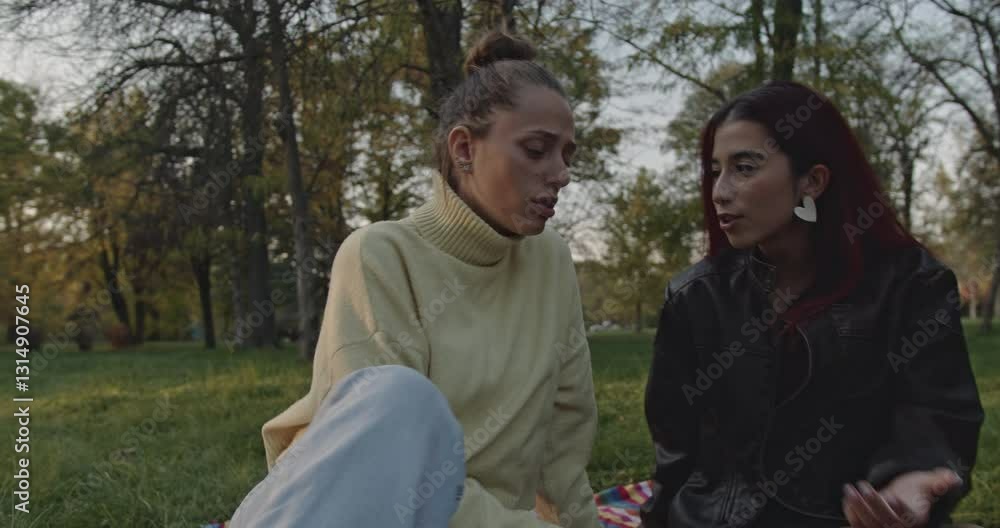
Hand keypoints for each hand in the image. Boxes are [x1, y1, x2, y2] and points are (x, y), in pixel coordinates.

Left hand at [842, 468, 961, 527]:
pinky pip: (858, 524)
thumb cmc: (914, 490)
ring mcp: (882, 526)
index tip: (892, 497)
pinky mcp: (868, 525)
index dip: (899, 509)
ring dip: (857, 508)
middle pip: (886, 520)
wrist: (900, 498)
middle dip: (874, 505)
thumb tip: (953, 478)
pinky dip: (851, 513)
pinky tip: (847, 498)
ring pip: (869, 523)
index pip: (907, 517)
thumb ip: (939, 481)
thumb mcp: (928, 483)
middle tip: (864, 486)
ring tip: (849, 489)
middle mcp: (899, 525)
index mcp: (915, 517)